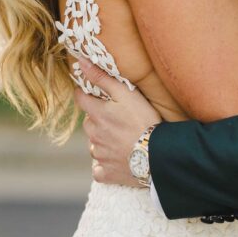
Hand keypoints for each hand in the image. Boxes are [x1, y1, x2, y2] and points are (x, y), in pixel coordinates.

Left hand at [73, 57, 161, 186]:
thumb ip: (102, 78)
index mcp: (96, 115)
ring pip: (94, 144)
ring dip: (103, 141)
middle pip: (88, 122)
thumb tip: (80, 63)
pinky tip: (118, 159)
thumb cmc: (143, 119)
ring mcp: (99, 155)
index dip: (86, 94)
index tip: (94, 94)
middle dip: (98, 119)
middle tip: (118, 118)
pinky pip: (99, 168)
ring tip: (122, 139)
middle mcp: (93, 135)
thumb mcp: (125, 93)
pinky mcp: (106, 173)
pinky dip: (105, 164)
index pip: (80, 99)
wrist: (157, 154)